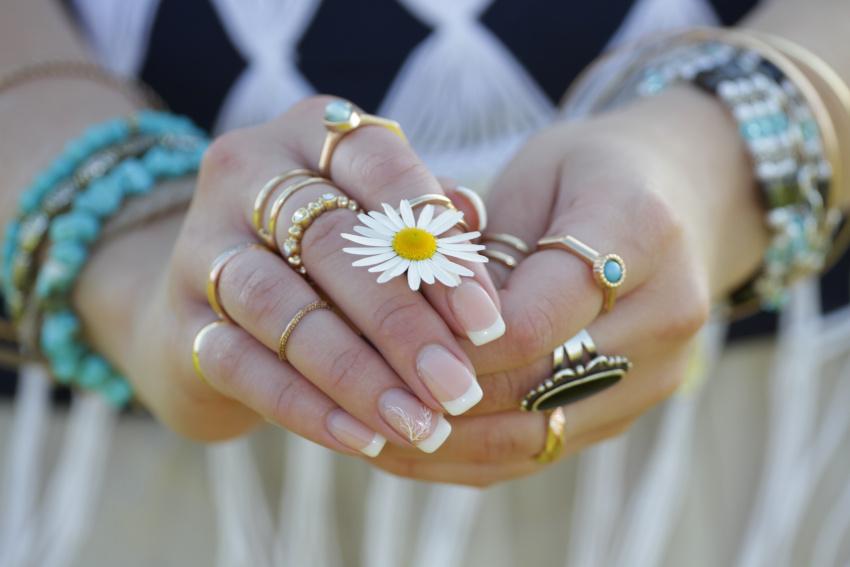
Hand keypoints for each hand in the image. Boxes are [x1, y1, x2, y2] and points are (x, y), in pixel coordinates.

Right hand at [74, 96, 501, 456]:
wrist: (202, 299)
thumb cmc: (318, 257)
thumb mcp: (372, 220)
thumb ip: (422, 220)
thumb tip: (473, 222)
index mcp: (312, 133)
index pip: (382, 167)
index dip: (436, 244)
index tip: (485, 321)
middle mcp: (247, 174)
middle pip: (329, 243)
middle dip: (402, 323)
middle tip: (457, 387)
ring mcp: (199, 246)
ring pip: (280, 307)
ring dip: (357, 373)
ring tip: (418, 423)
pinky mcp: (175, 321)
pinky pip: (239, 364)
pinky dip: (305, 406)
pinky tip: (362, 438)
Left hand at [371, 87, 769, 485]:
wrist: (686, 196)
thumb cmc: (589, 173)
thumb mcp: (532, 172)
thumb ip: (482, 248)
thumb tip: (414, 324)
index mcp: (639, 229)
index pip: (532, 315)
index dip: (453, 343)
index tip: (383, 348)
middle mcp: (667, 312)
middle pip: (535, 383)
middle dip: (441, 399)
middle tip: (360, 402)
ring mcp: (659, 370)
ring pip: (539, 435)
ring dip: (450, 444)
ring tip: (372, 437)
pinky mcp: (636, 406)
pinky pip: (548, 448)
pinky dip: (476, 457)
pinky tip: (416, 450)